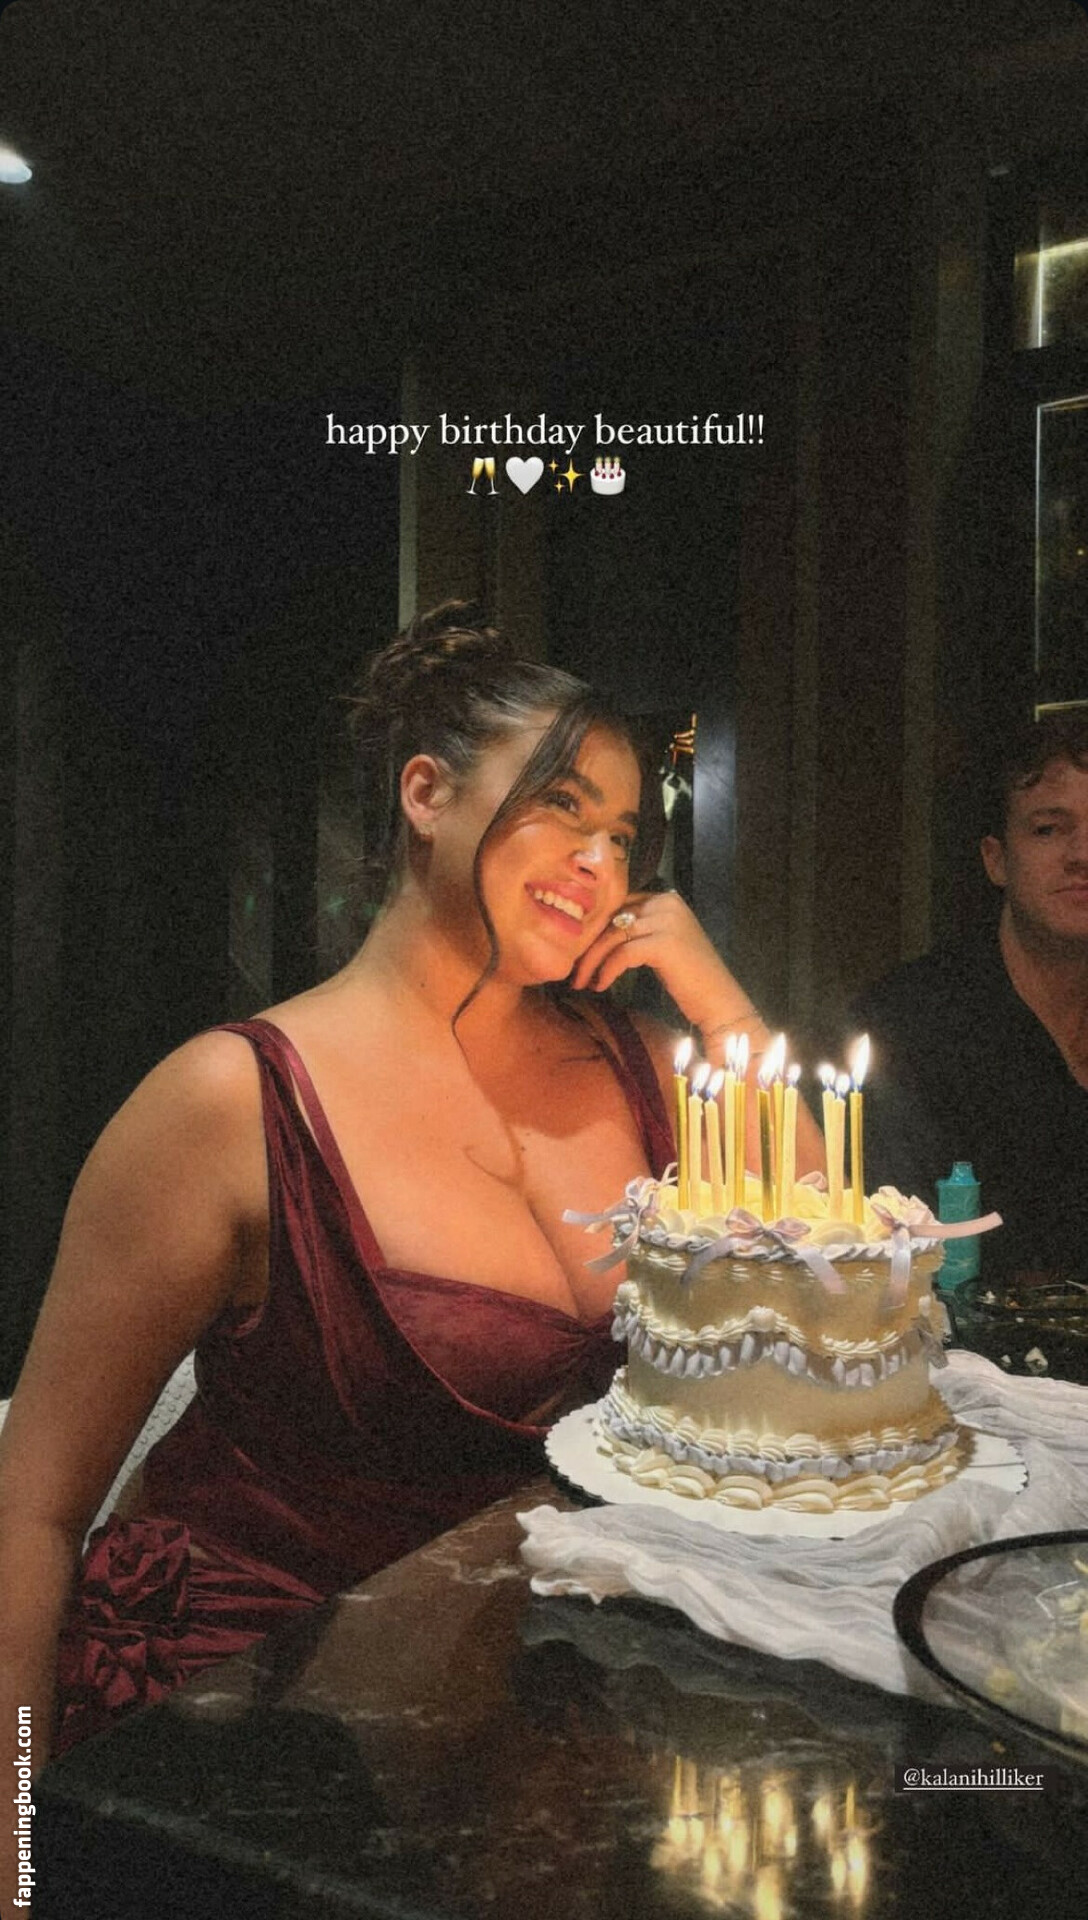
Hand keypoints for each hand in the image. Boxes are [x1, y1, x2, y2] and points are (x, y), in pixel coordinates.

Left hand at [569, 889, 761, 1045]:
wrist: (719, 1002)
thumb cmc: (689, 979)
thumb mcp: (661, 944)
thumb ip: (637, 930)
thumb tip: (594, 934)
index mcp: (665, 898)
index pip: (617, 904)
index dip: (593, 927)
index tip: (576, 951)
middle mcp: (666, 902)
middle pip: (610, 917)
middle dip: (586, 945)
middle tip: (572, 970)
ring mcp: (666, 921)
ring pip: (611, 936)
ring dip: (591, 961)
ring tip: (581, 982)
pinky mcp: (664, 943)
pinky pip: (622, 953)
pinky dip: (607, 970)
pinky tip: (600, 986)